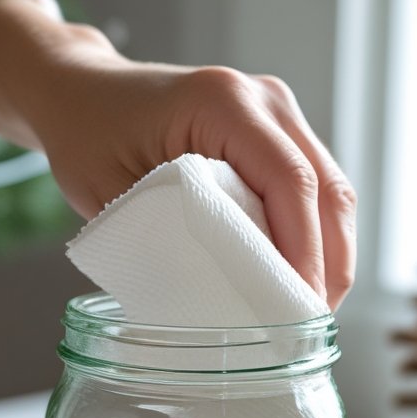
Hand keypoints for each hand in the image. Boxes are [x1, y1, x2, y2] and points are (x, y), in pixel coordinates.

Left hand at [0, 0, 355, 306]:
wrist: (84, 91)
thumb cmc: (88, 134)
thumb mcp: (111, 192)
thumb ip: (167, 236)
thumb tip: (222, 298)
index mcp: (222, 102)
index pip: (291, 182)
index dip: (305, 251)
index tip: (298, 308)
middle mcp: (263, 99)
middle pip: (328, 188)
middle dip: (329, 263)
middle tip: (312, 326)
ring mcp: (276, 113)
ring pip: (332, 191)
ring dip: (331, 254)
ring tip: (310, 312)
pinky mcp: (278, 133)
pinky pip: (315, 190)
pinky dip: (316, 237)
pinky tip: (301, 279)